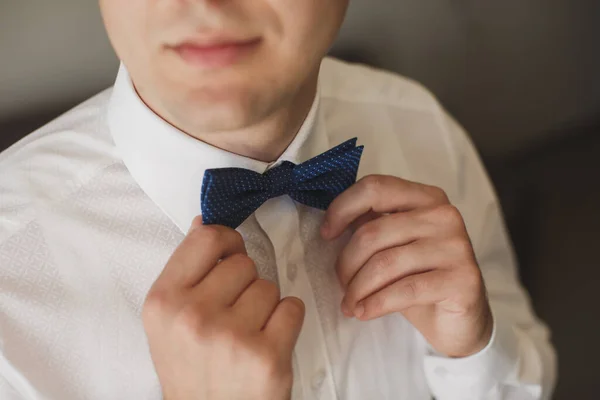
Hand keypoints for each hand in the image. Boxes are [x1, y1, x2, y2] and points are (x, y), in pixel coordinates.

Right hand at [142, 216, 304, 399]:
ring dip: (265, 306)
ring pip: (269, 286)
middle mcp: (193, 316)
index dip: (227, 241)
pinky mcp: (266, 356)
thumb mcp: (169, 321)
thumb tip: (203, 223)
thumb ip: (185, 271)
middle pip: (243, 263)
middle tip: (232, 316)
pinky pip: (293, 307)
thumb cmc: (190, 370)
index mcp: (163, 301)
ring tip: (246, 334)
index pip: (207, 238)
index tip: (231, 254)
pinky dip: (286, 322)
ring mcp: (231, 336)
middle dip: (244, 284)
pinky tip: (267, 343)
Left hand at [321, 175, 492, 357]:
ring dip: (358, 288)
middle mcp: (444, 215)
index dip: (342, 208)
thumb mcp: (393, 245)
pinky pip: (405, 290)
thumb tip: (331, 222)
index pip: (375, 188)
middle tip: (341, 285)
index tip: (327, 234)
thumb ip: (371, 226)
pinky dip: (376, 304)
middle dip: (347, 263)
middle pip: (373, 232)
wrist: (459, 320)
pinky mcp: (462, 278)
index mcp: (425, 197)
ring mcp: (456, 245)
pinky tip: (364, 312)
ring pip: (385, 263)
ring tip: (350, 304)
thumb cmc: (419, 278)